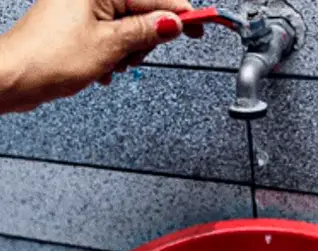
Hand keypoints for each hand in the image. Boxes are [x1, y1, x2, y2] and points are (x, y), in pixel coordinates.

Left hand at [0, 0, 202, 112]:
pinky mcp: (74, 26)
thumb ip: (147, 30)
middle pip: (141, 12)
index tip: (202, 23)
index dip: (181, 13)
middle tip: (135, 54)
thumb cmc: (46, 58)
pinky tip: (102, 67)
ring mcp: (80, 9)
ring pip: (126, 28)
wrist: (12, 78)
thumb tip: (173, 22)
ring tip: (112, 63)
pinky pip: (109, 37)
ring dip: (127, 51)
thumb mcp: (110, 45)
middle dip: (145, 38)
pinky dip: (112, 55)